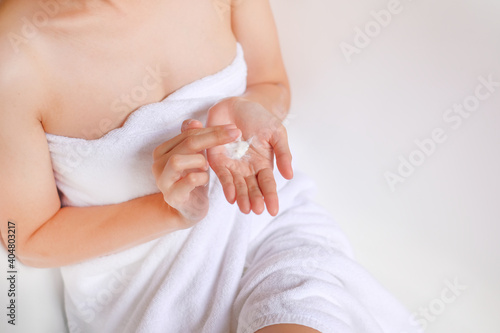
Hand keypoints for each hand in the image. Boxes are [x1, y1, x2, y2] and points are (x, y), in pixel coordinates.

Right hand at [152, 120, 240, 225]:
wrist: (188, 210)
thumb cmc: (192, 180)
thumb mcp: (194, 158)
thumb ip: (193, 139)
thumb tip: (195, 122)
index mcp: (163, 151)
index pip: (188, 133)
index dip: (211, 130)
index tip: (233, 128)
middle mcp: (158, 163)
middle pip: (187, 144)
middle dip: (213, 138)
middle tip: (234, 135)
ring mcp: (163, 180)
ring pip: (177, 160)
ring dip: (199, 160)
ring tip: (207, 167)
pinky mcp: (172, 196)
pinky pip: (187, 181)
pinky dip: (200, 178)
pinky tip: (204, 179)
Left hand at [207, 98, 292, 215]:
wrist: (237, 103)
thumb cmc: (259, 117)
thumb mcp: (276, 132)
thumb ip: (283, 153)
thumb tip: (289, 175)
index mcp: (264, 163)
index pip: (268, 183)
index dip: (270, 196)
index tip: (273, 209)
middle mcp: (248, 168)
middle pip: (252, 188)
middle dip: (255, 199)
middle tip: (256, 211)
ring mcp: (232, 165)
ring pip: (238, 186)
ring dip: (241, 197)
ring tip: (245, 208)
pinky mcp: (217, 159)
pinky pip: (222, 175)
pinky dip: (227, 185)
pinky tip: (231, 196)